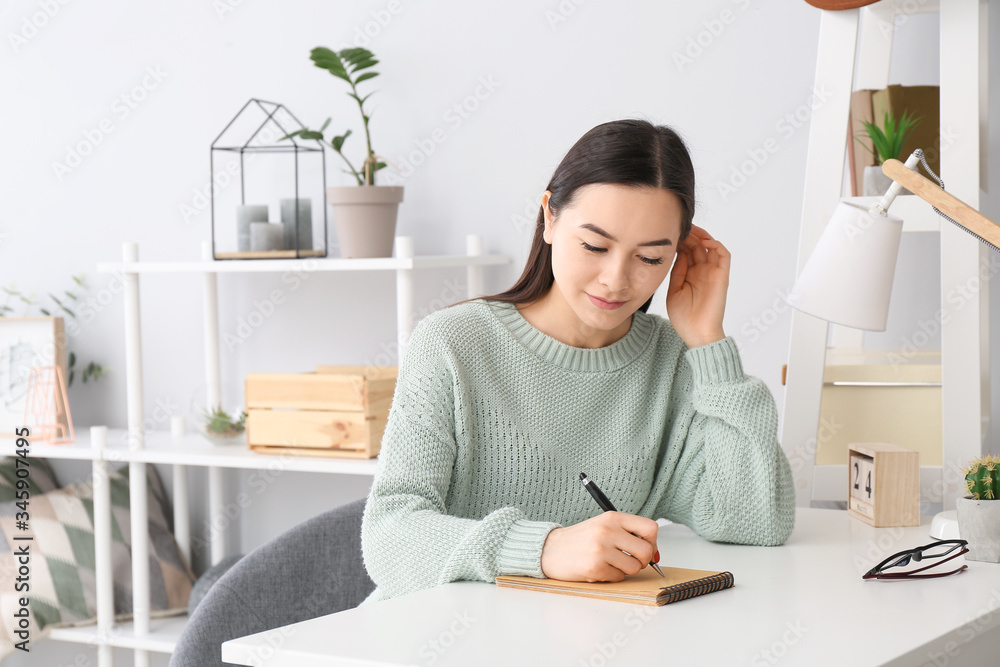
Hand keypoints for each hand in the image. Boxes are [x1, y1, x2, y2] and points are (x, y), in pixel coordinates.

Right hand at [540, 512, 659, 581]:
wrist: (550, 549)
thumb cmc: (580, 540)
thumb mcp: (603, 526)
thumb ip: (627, 534)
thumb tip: (655, 554)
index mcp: (612, 518)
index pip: (650, 528)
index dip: (653, 542)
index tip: (646, 548)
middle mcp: (608, 531)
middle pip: (646, 551)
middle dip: (642, 561)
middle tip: (629, 560)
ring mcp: (601, 549)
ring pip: (635, 567)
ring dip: (625, 570)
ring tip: (610, 564)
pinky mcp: (595, 567)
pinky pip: (619, 577)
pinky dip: (612, 576)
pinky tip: (599, 569)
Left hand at [666, 224, 729, 347]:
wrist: (696, 333)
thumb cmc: (684, 317)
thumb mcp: (674, 290)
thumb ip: (677, 271)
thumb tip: (677, 252)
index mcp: (690, 274)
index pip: (687, 250)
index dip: (680, 240)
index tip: (669, 232)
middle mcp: (702, 271)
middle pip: (698, 245)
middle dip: (689, 234)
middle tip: (679, 225)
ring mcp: (713, 273)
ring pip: (710, 246)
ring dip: (701, 235)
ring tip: (690, 229)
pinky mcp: (722, 276)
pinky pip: (723, 255)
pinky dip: (716, 245)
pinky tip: (704, 241)